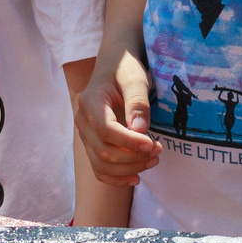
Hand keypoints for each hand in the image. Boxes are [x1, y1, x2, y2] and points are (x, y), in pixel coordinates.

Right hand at [75, 53, 159, 186]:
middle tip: (158, 151)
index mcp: (90, 102)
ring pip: (100, 164)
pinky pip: (99, 168)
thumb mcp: (135, 78)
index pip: (106, 131)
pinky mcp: (92, 143)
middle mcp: (83, 120)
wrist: (114, 65)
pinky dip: (116, 178)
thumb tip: (140, 130)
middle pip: (103, 151)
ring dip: (128, 169)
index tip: (153, 144)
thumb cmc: (125, 69)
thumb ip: (137, 101)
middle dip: (133, 158)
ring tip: (153, 161)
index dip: (129, 142)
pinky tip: (136, 177)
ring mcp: (85, 134)